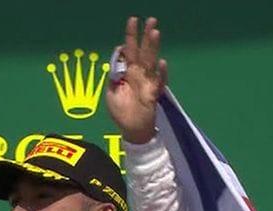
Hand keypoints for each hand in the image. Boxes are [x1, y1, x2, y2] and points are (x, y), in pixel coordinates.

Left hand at [106, 16, 167, 144]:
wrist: (130, 129)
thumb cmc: (120, 111)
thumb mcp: (110, 92)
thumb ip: (113, 75)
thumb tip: (117, 58)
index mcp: (127, 71)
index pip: (129, 49)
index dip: (130, 36)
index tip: (132, 21)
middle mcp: (139, 73)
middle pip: (142, 51)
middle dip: (145, 35)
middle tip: (150, 19)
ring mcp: (147, 82)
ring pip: (151, 61)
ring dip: (153, 47)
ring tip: (155, 32)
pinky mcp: (153, 94)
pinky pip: (159, 82)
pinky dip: (161, 73)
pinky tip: (162, 63)